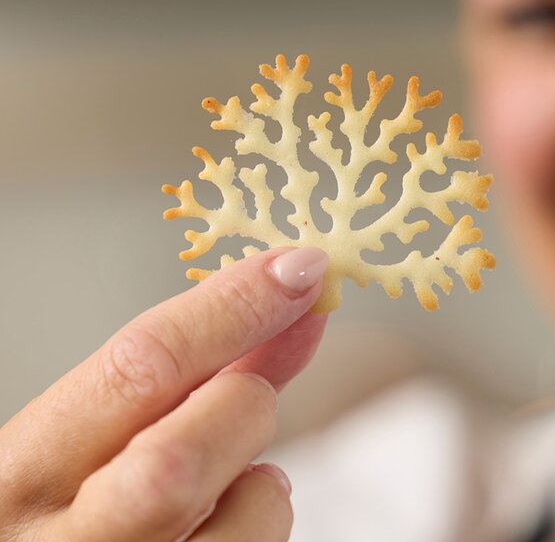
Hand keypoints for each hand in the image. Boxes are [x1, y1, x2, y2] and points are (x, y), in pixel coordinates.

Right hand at [0, 246, 328, 540]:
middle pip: (181, 460)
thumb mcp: (101, 432)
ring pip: (240, 520)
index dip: (233, 308)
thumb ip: (201, 366)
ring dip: (261, 478)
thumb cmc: (71, 503)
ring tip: (227, 481)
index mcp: (18, 474)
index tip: (299, 268)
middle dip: (242, 407)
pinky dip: (262, 521)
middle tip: (248, 398)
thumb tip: (294, 294)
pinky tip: (223, 524)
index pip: (137, 368)